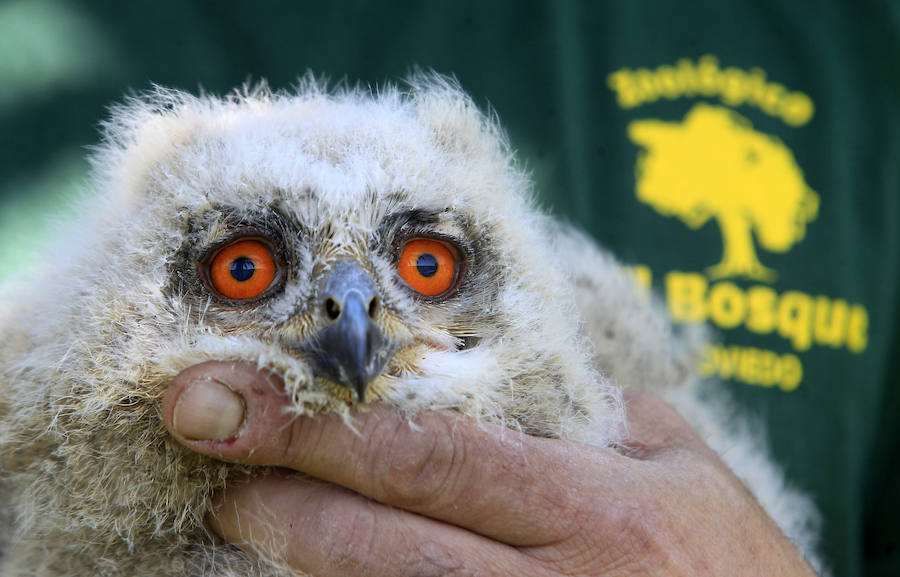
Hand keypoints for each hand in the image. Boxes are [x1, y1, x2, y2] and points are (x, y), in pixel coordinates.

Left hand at [162, 361, 815, 575]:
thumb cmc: (732, 563)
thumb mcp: (682, 471)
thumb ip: (591, 419)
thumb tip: (504, 380)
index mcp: (597, 512)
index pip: (428, 455)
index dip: (317, 428)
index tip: (231, 398)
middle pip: (379, 545)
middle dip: (277, 501)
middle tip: (211, 459)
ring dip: (300, 564)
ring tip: (247, 515)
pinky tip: (315, 574)